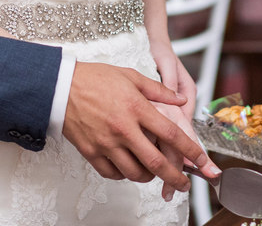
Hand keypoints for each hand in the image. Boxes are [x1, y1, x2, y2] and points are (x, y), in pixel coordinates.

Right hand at [63, 62, 217, 190]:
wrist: (60, 86)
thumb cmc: (94, 79)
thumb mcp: (131, 76)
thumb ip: (159, 90)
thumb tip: (181, 98)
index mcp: (137, 108)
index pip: (171, 134)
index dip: (191, 150)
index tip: (202, 160)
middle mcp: (124, 129)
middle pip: (156, 162)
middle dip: (175, 178)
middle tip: (183, 184)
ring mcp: (107, 143)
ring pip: (135, 173)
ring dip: (149, 177)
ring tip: (153, 172)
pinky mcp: (91, 152)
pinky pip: (113, 174)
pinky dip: (124, 175)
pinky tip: (128, 167)